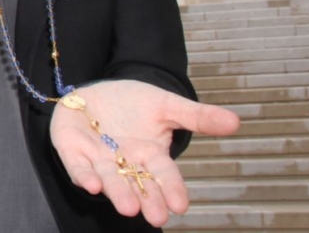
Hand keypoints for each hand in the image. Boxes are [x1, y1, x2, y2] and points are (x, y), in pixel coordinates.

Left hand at [50, 80, 240, 226]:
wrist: (97, 92)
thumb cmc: (133, 103)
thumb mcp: (167, 105)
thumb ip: (198, 116)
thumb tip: (236, 122)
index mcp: (150, 155)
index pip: (164, 175)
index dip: (172, 189)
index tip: (181, 205)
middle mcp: (124, 163)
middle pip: (137, 184)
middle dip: (146, 200)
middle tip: (155, 217)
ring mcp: (98, 158)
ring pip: (109, 179)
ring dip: (117, 193)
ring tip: (128, 207)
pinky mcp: (72, 150)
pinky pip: (77, 167)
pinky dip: (84, 176)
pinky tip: (91, 185)